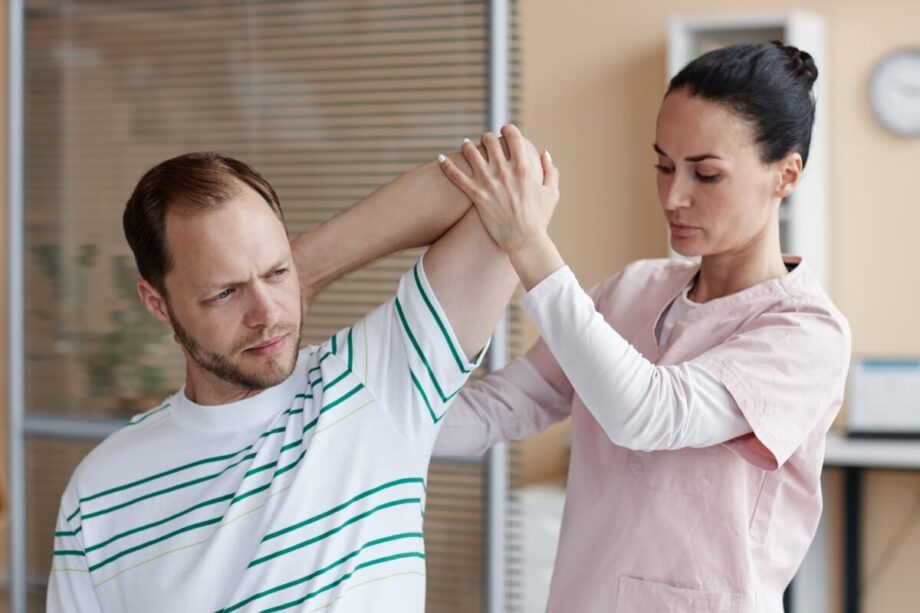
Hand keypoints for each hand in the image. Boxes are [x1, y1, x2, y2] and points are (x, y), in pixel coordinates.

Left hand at [438, 124, 558, 257]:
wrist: (524, 241)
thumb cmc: (540, 218)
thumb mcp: (552, 192)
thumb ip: (550, 170)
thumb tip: (544, 154)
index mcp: (523, 167)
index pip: (512, 135)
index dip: (507, 130)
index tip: (504, 132)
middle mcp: (504, 171)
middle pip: (489, 141)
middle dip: (487, 138)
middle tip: (485, 141)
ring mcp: (488, 182)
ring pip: (471, 154)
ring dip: (467, 146)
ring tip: (466, 146)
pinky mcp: (476, 195)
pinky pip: (456, 177)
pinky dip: (447, 165)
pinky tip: (440, 158)